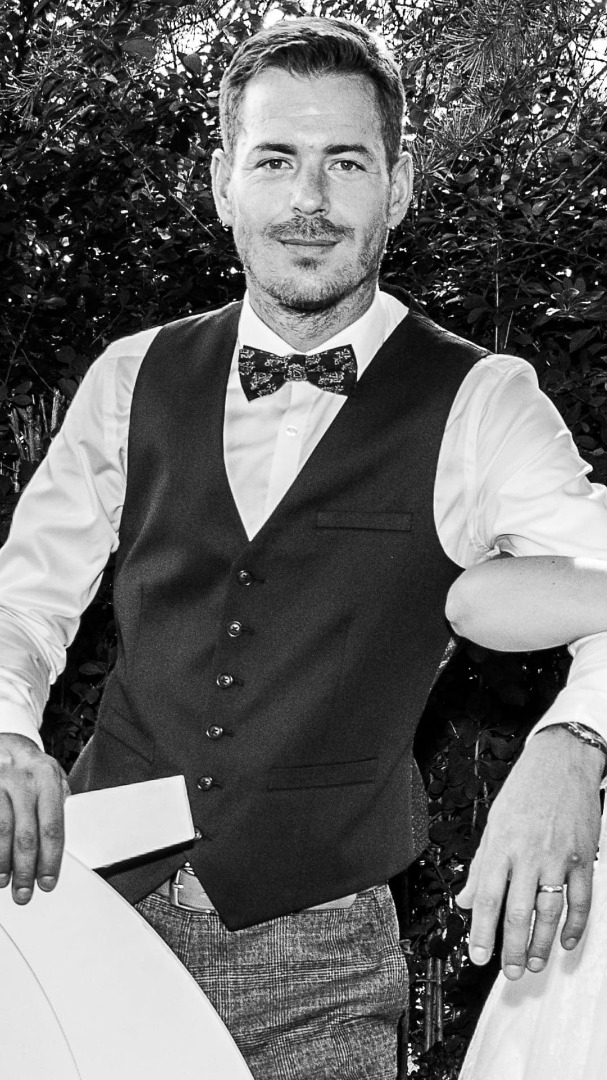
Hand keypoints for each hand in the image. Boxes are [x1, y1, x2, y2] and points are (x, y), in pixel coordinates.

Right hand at [0, 734, 69, 902]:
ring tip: (5, 881)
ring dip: (3, 863)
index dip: (50, 859)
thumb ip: (58, 803)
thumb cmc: (30, 766)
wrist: (3, 741)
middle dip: (26, 869)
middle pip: (26, 834)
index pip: (52, 826)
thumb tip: (66, 842)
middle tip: (24, 893)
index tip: (48, 882)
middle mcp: (22, 779)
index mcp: (47, 778)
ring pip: (2, 831)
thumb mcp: (50, 776)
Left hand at [456, 726, 602, 978]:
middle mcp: (529, 855)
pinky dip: (575, 925)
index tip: (478, 956)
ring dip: (540, 943)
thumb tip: (466, 900)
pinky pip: (580, 900)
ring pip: (549, 912)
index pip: (488, 898)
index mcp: (502, 846)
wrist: (561, 763)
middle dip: (511, 948)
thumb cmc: (525, 790)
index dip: (482, 932)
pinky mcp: (582, 858)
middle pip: (518, 912)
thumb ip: (481, 865)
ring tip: (531, 964)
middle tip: (508, 972)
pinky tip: (566, 942)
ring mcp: (558, 858)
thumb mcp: (494, 823)